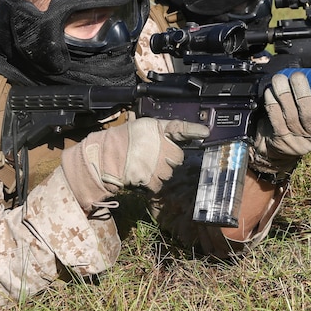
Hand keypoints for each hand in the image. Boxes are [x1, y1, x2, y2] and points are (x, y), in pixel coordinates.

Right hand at [62, 117, 209, 209]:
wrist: (104, 158)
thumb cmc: (121, 140)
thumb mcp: (140, 126)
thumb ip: (160, 130)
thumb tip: (178, 131)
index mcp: (157, 129)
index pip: (180, 128)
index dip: (194, 130)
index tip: (205, 132)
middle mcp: (161, 146)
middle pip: (177, 157)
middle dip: (169, 158)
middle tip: (153, 156)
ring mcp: (157, 164)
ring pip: (169, 172)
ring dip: (160, 171)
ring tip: (144, 165)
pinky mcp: (152, 179)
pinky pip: (159, 184)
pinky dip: (152, 183)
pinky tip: (141, 175)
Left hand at [251, 72, 310, 174]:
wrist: (277, 148)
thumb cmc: (300, 124)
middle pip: (308, 117)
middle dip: (302, 93)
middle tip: (297, 77)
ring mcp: (294, 140)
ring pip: (290, 115)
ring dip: (283, 93)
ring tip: (280, 79)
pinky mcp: (278, 138)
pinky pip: (275, 117)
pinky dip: (272, 102)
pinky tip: (270, 91)